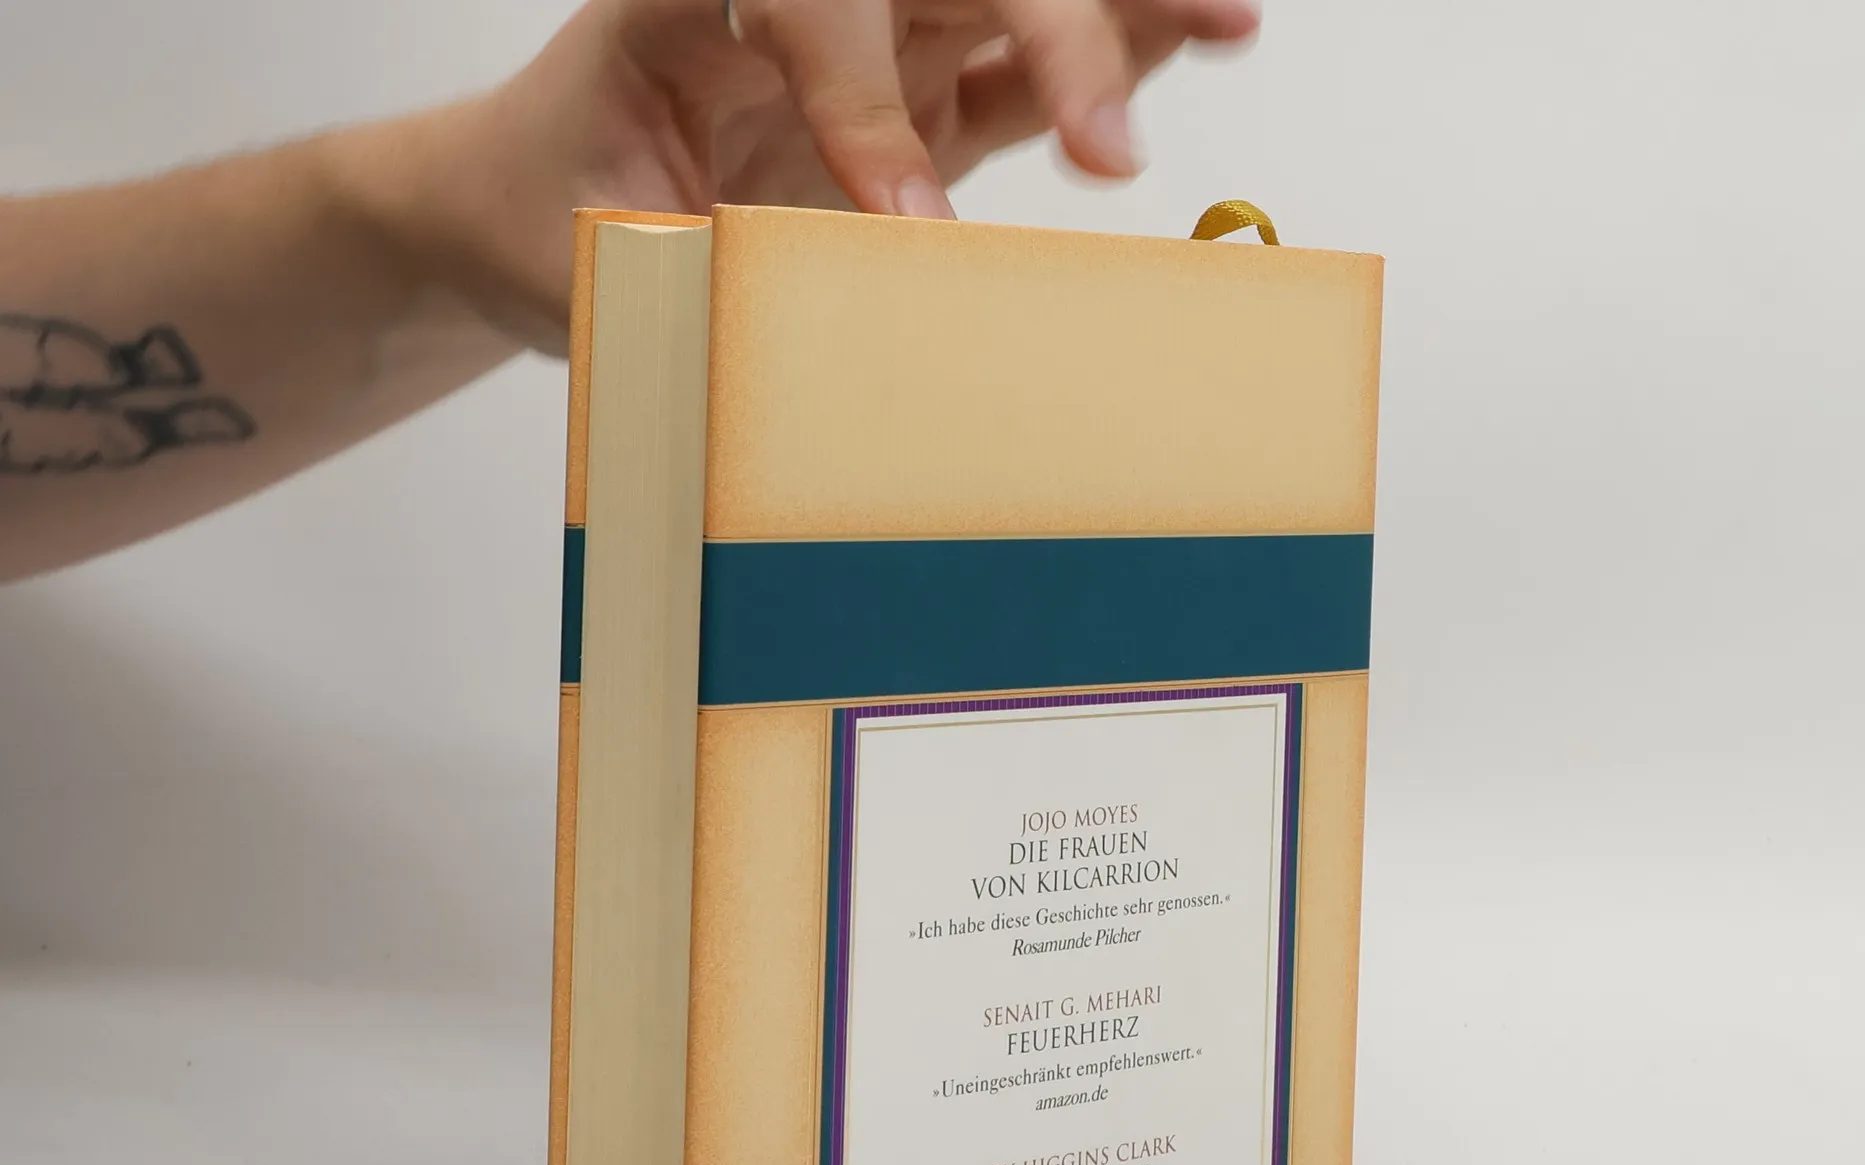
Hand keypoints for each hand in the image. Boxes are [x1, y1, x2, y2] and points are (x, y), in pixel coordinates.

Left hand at [342, 0, 1258, 353]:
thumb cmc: (542, 220)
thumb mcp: (588, 263)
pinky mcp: (908, 88)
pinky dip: (1113, 49)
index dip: (858, 100)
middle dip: (1041, 29)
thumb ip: (697, 276)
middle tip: (1107, 143)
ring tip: (1232, 19)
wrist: (527, 198)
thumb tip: (826, 327)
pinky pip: (1012, 62)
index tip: (904, 219)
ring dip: (1112, 11)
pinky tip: (1201, 34)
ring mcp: (862, 32)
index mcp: (682, 6)